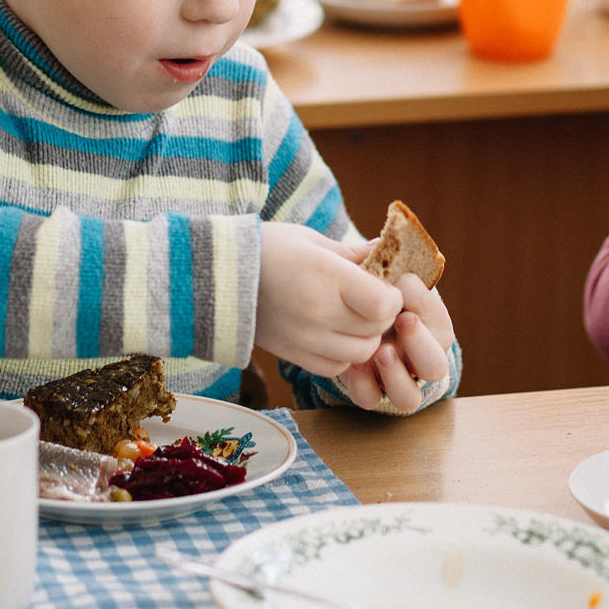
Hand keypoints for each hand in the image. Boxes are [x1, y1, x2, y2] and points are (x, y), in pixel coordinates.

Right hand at [257, 224, 401, 376]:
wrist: (216, 275)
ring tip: (351, 316)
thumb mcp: (312, 241)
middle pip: (376, 329)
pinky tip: (333, 333)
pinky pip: (336, 367)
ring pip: (361, 353)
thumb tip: (387, 252)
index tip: (382, 284)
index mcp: (326, 277)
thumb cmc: (267, 249)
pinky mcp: (293, 355)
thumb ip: (354, 253)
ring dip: (365, 337)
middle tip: (370, 298)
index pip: (384, 303)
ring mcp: (304, 339)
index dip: (392, 295)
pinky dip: (343, 354)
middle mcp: (318, 312)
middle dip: (382, 315)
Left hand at [336, 269, 456, 411]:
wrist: (335, 308)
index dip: (426, 305)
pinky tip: (351, 365)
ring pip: (410, 397)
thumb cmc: (367, 288)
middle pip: (436, 368)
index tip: (404, 282)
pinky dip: (363, 385)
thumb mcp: (374, 275)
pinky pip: (372, 400)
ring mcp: (395, 379)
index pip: (440, 325)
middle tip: (402, 321)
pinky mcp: (370, 390)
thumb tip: (382, 241)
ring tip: (380, 352)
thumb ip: (380, 264)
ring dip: (397, 376)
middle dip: (420, 344)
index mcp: (427, 329)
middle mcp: (417, 358)